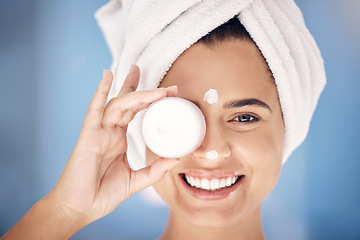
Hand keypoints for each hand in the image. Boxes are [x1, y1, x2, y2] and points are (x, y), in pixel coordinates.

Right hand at [48, 65, 178, 226]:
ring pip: (117, 104)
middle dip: (145, 90)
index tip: (170, 93)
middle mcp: (109, 132)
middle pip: (128, 103)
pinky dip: (100, 92)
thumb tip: (176, 158)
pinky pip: (94, 110)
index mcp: (118, 139)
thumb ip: (155, 169)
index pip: (135, 112)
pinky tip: (107, 75)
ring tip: (149, 81)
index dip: (151, 101)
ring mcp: (98, 132)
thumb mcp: (136, 180)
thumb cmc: (102, 194)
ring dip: (134, 91)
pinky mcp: (88, 136)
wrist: (80, 209)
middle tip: (167, 86)